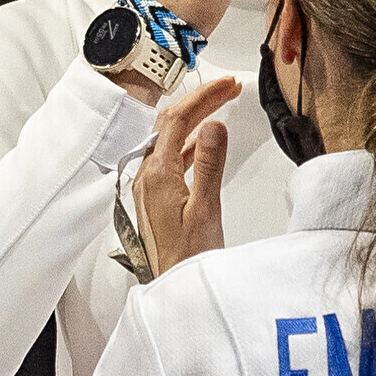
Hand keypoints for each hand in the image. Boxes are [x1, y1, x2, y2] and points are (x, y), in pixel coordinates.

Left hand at [132, 73, 234, 276]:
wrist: (173, 290)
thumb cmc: (188, 260)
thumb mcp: (205, 210)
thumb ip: (209, 165)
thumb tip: (214, 125)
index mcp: (156, 176)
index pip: (178, 120)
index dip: (204, 97)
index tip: (228, 85)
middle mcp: (147, 178)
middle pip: (170, 124)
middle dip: (199, 101)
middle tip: (228, 88)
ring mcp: (150, 188)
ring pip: (169, 139)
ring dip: (194, 119)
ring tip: (220, 105)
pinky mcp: (157, 199)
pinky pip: (171, 159)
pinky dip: (189, 142)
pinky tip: (203, 141)